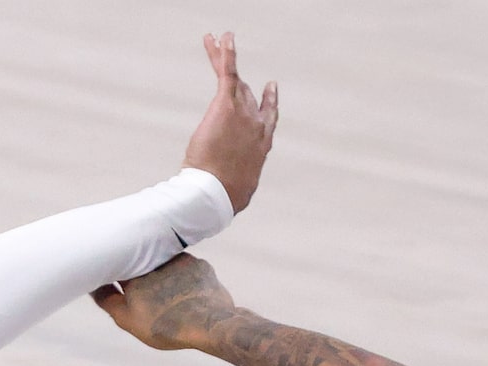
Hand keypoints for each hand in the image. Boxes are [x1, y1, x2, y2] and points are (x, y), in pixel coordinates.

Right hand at [92, 253, 236, 350]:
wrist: (209, 324)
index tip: (111, 278)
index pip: (118, 262)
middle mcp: (156, 259)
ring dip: (162, 275)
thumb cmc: (165, 324)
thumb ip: (107, 300)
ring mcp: (181, 260)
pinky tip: (184, 295)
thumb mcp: (127, 319)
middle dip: (139, 273)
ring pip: (165, 264)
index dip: (115, 270)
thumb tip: (94, 285)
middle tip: (142, 294)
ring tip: (167, 298)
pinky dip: (182, 278)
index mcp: (135, 271)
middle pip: (142, 261)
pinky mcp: (200, 266)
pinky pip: (186, 268)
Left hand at [182, 32, 278, 212]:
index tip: (271, 89)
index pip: (266, 119)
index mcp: (261, 146)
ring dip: (225, 56)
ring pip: (235, 78)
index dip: (268, 102)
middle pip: (250, 96)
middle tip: (228, 64)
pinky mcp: (226, 104)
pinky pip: (227, 72)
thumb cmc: (223, 199)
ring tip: (218, 39)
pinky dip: (226, 53)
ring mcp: (243, 113)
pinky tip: (223, 37)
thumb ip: (237, 188)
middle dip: (240, 81)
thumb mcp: (237, 193)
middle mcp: (256, 125)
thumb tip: (231, 204)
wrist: (216, 194)